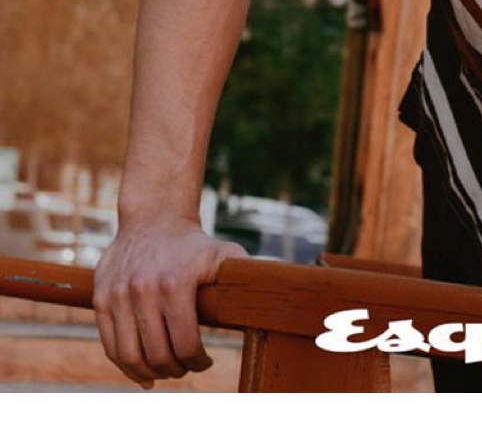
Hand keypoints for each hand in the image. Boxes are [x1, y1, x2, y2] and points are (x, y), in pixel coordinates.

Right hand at [94, 214, 246, 386]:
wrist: (154, 218)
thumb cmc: (193, 243)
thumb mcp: (222, 253)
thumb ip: (244, 275)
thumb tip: (272, 297)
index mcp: (175, 282)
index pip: (185, 344)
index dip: (198, 361)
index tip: (206, 361)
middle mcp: (143, 290)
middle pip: (158, 355)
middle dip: (176, 370)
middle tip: (186, 368)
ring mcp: (118, 295)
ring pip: (131, 356)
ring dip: (151, 373)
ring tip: (166, 371)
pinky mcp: (101, 299)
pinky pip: (110, 346)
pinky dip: (126, 366)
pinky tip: (142, 372)